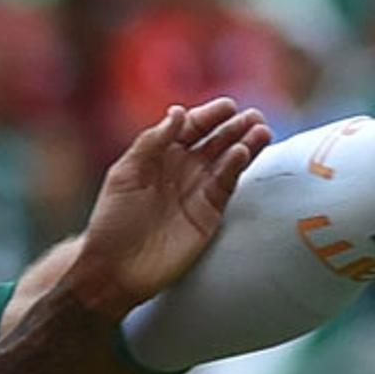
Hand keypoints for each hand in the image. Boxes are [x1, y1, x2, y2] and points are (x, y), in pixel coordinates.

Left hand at [70, 98, 271, 317]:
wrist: (117, 268)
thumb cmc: (113, 220)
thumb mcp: (126, 174)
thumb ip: (151, 142)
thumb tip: (178, 111)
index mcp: (159, 155)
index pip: (189, 128)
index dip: (208, 115)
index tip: (228, 105)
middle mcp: (181, 169)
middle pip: (213, 141)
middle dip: (234, 127)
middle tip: (254, 116)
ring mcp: (197, 191)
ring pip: (226, 161)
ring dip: (244, 144)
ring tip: (262, 130)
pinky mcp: (209, 213)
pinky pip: (226, 185)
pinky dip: (235, 168)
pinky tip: (243, 153)